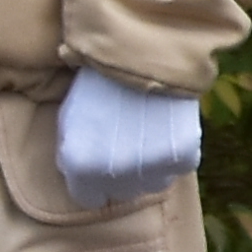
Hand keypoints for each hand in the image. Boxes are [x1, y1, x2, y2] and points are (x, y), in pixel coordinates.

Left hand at [53, 64, 200, 207]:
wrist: (140, 53)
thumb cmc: (98, 82)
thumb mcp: (70, 117)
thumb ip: (74, 151)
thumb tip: (80, 173)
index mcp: (80, 165)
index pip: (88, 198)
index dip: (93, 182)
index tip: (100, 167)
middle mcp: (113, 173)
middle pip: (122, 192)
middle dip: (121, 174)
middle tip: (125, 145)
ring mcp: (149, 167)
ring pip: (152, 184)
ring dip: (150, 167)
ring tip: (147, 136)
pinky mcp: (181, 156)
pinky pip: (178, 167)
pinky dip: (175, 153)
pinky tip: (167, 129)